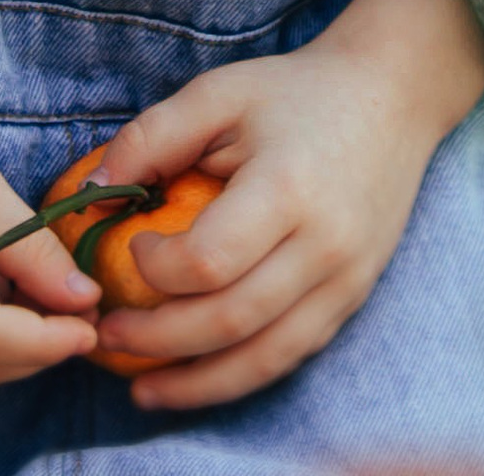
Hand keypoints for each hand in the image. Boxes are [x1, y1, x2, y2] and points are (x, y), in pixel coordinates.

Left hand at [81, 0, 483, 413]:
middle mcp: (322, 246)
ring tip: (143, 390)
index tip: (129, 247)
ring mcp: (345, 281)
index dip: (156, 269)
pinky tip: (200, 378)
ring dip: (197, 383)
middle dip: (158, 341)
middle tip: (108, 336)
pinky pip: (292, 355)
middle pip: (230, 321)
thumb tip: (93, 193)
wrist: (390, 97)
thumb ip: (153, 137)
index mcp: (286, 190)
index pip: (209, 261)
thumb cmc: (294, 93)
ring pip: (264, 358)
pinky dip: (241, 375)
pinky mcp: (353, 298)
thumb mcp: (220, 94)